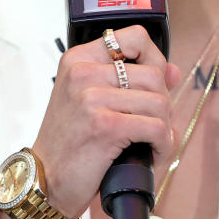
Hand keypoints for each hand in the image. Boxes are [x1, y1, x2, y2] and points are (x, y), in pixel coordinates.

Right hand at [31, 25, 180, 218]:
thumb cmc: (69, 142)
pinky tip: (152, 153)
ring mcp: (91, 97)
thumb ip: (131, 81)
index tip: (154, 83)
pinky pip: (156, 128)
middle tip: (152, 124)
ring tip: (152, 141)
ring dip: (165, 127)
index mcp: (78, 59)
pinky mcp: (105, 125)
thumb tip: (174, 72)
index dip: (155, 59)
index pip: (136, 37)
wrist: (44, 181)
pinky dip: (163, 144)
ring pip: (159, 102)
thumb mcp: (92, 101)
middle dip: (162, 103)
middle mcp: (82, 72)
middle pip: (154, 74)